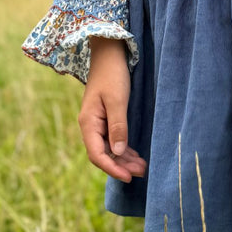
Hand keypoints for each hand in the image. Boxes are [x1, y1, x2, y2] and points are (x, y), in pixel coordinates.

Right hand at [78, 37, 147, 182]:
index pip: (97, 154)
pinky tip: (136, 156)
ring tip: (143, 167)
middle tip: (142, 172)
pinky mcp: (106, 119)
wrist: (109, 54)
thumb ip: (118, 126)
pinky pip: (113, 141)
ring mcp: (98, 123)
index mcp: (88, 123)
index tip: (129, 177)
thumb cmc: (112, 75)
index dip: (112, 169)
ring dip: (124, 160)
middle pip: (103, 155)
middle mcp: (90, 126)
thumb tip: (118, 152)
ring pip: (109, 149)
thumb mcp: (117, 100)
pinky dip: (124, 150)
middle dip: (121, 166)